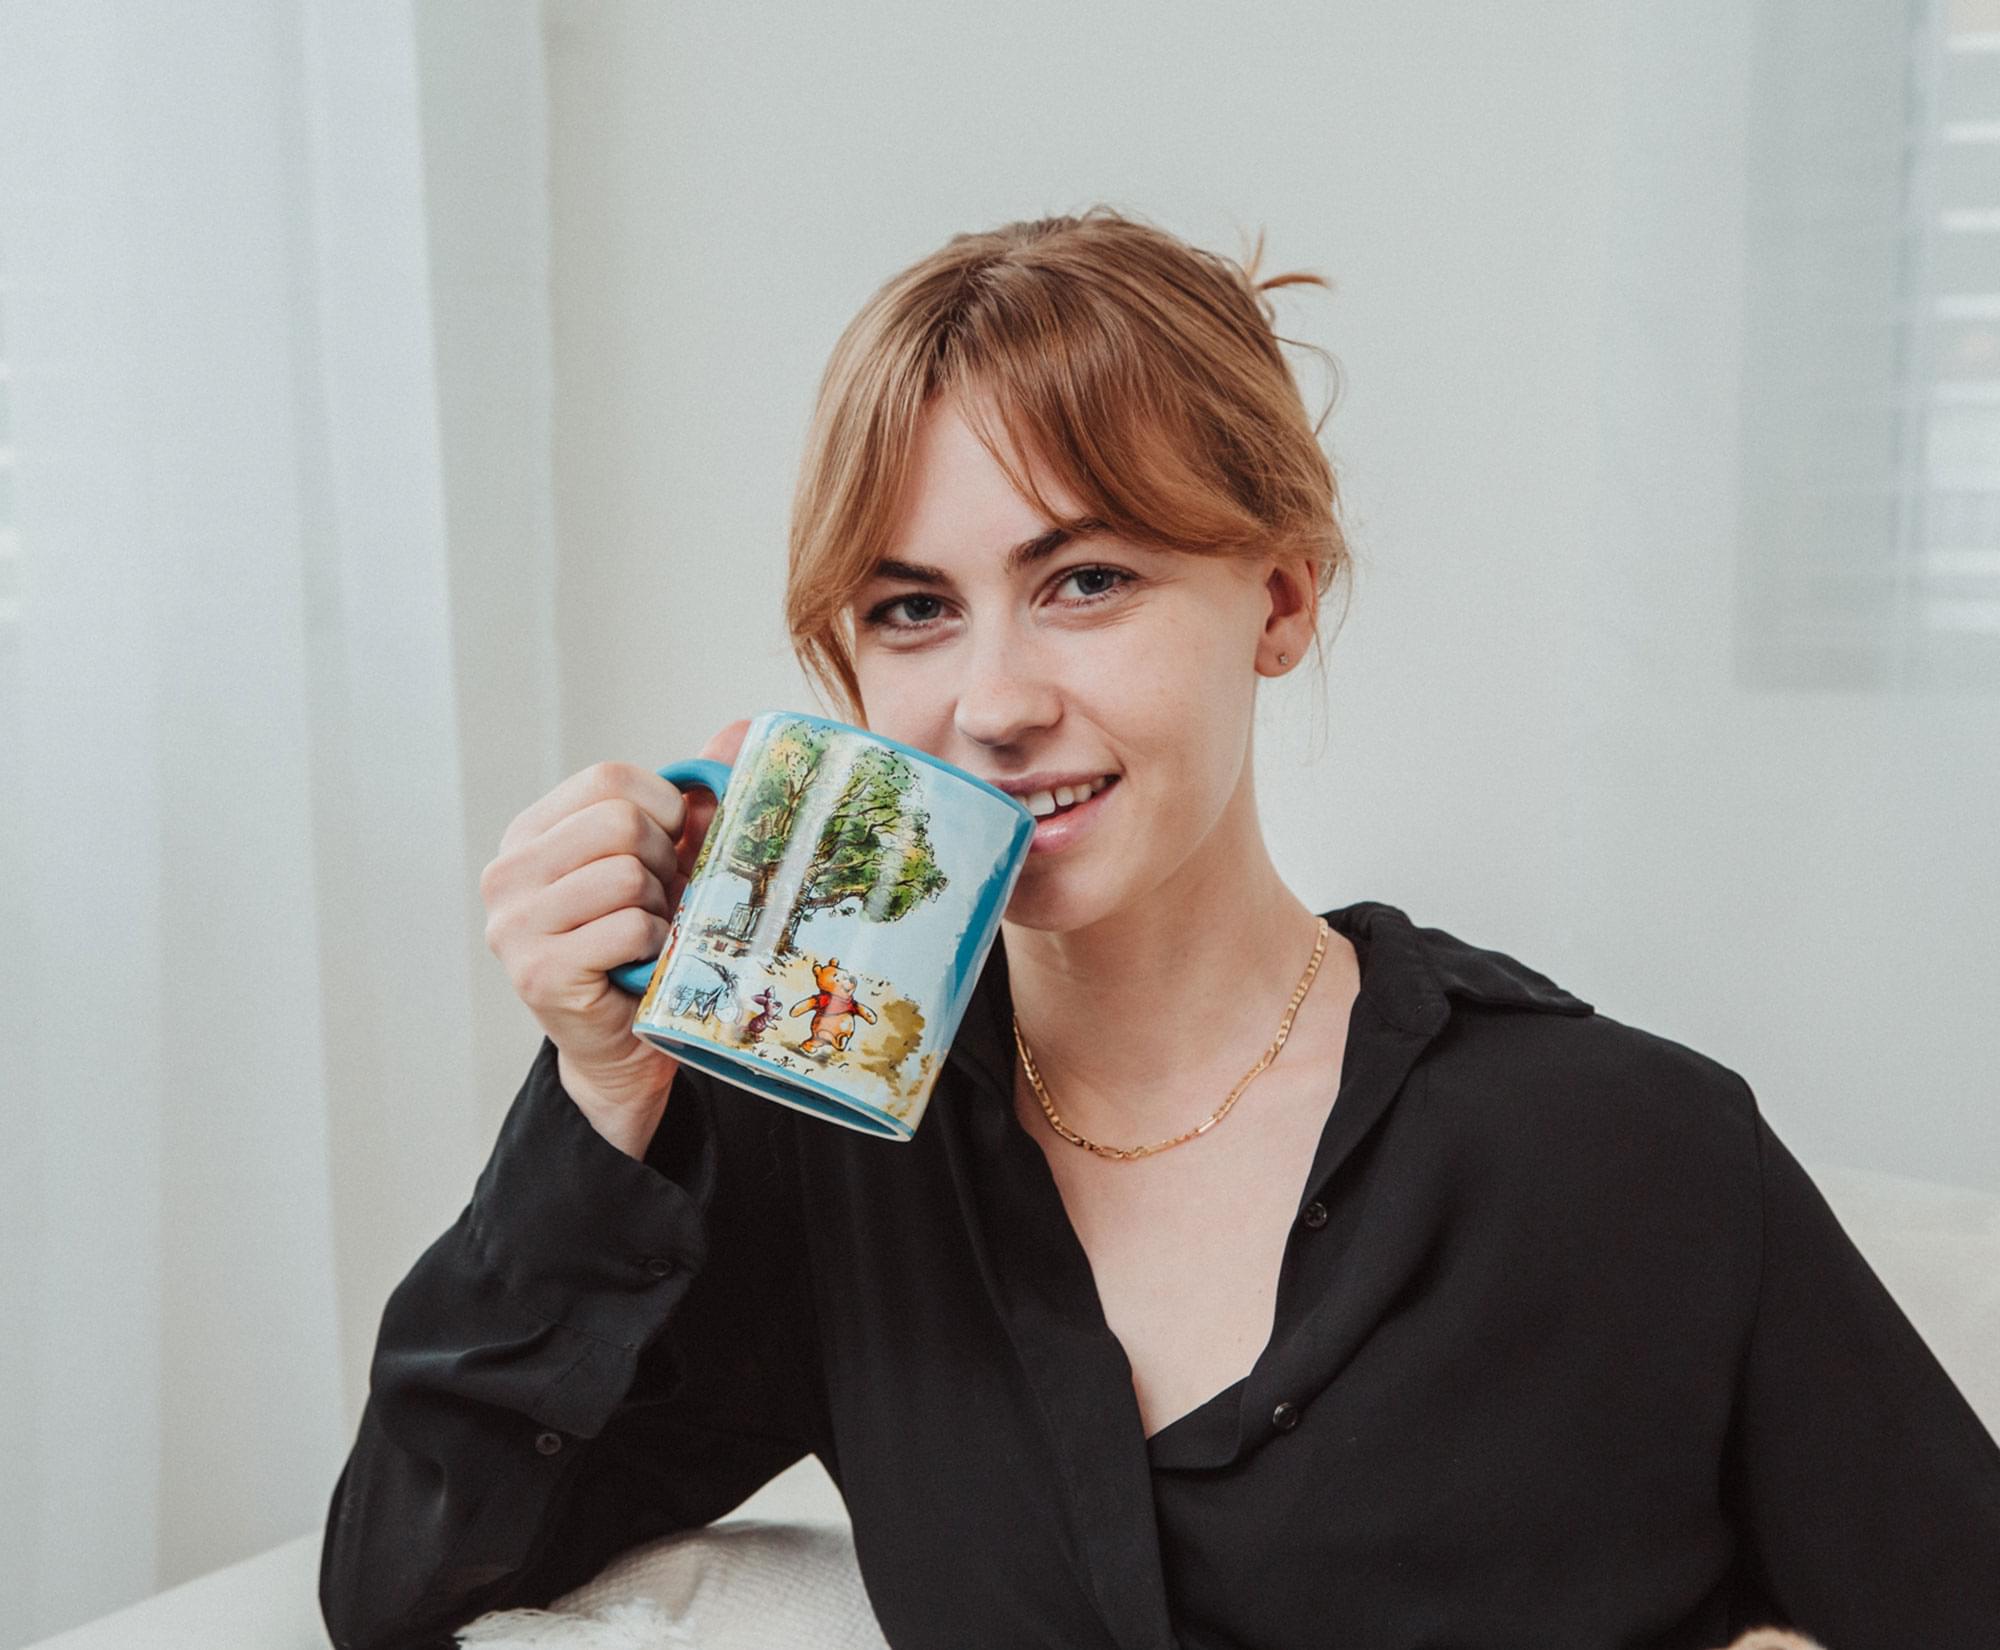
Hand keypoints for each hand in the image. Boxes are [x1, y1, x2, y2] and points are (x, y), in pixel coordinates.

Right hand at [480, 719, 750, 1146]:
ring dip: (661, 909)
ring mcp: (514, 925)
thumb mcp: (664, 861)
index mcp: (531, 834)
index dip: (664, 810)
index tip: (670, 849)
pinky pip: (630, 927)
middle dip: (663, 863)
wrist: (623, 1041)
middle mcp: (507, 873)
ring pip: (628, 875)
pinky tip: (643, 962)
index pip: (609, 779)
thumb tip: (742, 731)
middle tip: (659, 902)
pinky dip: (657, 944)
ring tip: (649, 933)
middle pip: (619, 822)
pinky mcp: (539, 972)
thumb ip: (693, 798)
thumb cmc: (643, 941)